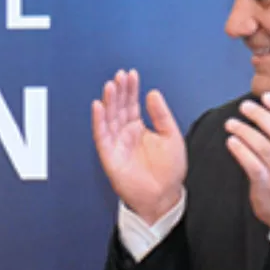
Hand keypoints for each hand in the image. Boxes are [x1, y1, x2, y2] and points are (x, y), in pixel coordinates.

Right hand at [92, 69, 187, 222]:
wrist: (165, 196)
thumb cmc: (169, 171)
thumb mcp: (171, 136)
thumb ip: (161, 115)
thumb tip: (152, 93)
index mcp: (139, 129)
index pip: (131, 104)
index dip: (131, 89)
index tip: (131, 74)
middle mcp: (125, 134)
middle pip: (118, 108)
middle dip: (118, 91)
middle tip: (119, 76)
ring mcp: (116, 144)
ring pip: (108, 118)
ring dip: (108, 101)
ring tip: (110, 85)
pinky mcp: (109, 156)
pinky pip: (101, 136)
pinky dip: (98, 121)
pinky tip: (98, 106)